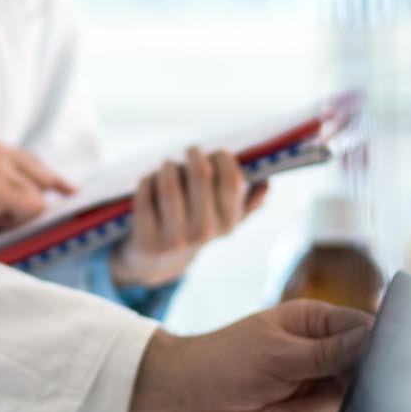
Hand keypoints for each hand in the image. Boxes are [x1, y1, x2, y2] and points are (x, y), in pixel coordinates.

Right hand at [0, 133, 74, 236]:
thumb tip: (30, 199)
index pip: (28, 159)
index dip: (48, 177)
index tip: (66, 189)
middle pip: (41, 173)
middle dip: (43, 195)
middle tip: (31, 216)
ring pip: (37, 196)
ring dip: (17, 215)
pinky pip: (31, 210)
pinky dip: (13, 223)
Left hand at [110, 147, 266, 287]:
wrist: (159, 261)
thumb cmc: (196, 227)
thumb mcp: (224, 220)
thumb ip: (248, 203)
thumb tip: (266, 184)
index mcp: (228, 224)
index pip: (232, 181)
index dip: (223, 158)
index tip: (217, 153)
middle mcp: (204, 232)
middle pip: (200, 175)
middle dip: (194, 155)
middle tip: (191, 150)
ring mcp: (174, 238)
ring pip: (169, 185)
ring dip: (168, 166)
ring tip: (168, 165)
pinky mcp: (146, 239)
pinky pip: (144, 197)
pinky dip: (146, 181)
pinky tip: (150, 179)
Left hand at [129, 300, 373, 411]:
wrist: (190, 399)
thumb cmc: (225, 364)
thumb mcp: (278, 357)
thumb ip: (329, 352)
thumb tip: (374, 336)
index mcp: (314, 322)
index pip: (366, 331)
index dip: (373, 354)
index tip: (361, 376)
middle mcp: (321, 351)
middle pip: (363, 378)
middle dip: (331, 399)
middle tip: (296, 404)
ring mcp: (316, 383)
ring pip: (348, 408)